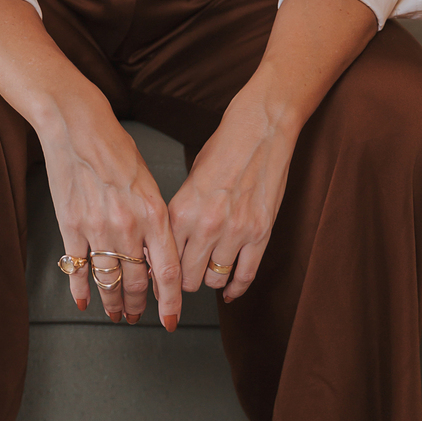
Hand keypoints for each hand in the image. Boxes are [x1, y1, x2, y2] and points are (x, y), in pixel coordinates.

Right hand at [41, 91, 182, 328]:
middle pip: (136, 282)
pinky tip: (83, 302)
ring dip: (112, 302)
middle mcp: (127, 227)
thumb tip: (156, 252)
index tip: (171, 320)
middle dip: (138, 305)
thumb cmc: (116, 148)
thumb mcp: (148, 183)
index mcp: (153, 214)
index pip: (167, 272)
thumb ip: (155, 220)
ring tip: (115, 314)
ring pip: (108, 280)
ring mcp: (96, 229)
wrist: (77, 127)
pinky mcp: (70, 226)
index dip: (170, 302)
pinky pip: (76, 267)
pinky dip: (80, 289)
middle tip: (137, 317)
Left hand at [168, 0, 377, 302]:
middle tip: (186, 278)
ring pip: (215, 279)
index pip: (164, 260)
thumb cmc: (223, 149)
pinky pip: (245, 274)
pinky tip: (230, 291)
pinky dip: (236, 288)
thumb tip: (170, 245)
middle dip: (185, 281)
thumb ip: (180, 215)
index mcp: (180, 210)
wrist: (259, 129)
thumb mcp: (189, 180)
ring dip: (211, 281)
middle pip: (188, 277)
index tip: (161, 281)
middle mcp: (205, 224)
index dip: (161, 274)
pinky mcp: (260, 233)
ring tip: (210, 274)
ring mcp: (234, 231)